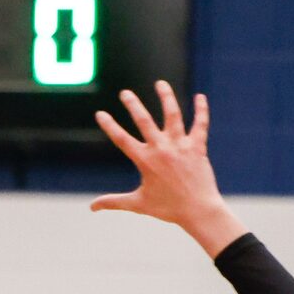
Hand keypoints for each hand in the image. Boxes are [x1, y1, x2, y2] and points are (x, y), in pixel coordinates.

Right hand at [90, 83, 243, 255]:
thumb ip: (114, 201)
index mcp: (145, 161)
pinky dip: (201, 109)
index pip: (122, 139)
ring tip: (160, 84)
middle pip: (144, 121)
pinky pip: (200, 123)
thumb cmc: (167, 208)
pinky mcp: (197, 146)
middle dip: (133, 105)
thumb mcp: (137, 204)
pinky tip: (200, 97)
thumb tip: (92, 207)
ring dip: (166, 97)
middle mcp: (161, 149)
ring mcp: (180, 145)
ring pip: (172, 114)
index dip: (109, 125)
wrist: (197, 210)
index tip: (100, 114)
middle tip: (125, 93)